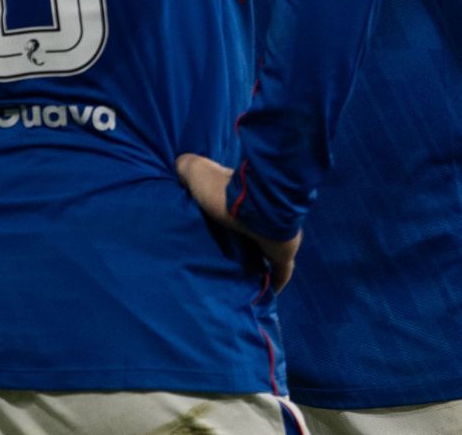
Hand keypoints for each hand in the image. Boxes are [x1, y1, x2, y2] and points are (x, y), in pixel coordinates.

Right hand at [176, 153, 300, 292]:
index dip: (221, 220)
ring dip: (255, 266)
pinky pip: (279, 274)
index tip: (209, 232)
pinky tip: (260, 297)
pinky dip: (272, 284)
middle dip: (239, 247)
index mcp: (241, 198)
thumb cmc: (225, 191)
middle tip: (220, 264)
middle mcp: (261, 217)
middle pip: (249, 234)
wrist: (258, 206)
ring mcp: (274, 237)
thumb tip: (178, 165)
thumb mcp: (197, 171)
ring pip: (265, 254)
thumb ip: (186, 167)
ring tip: (236, 284)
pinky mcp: (283, 254)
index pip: (233, 209)